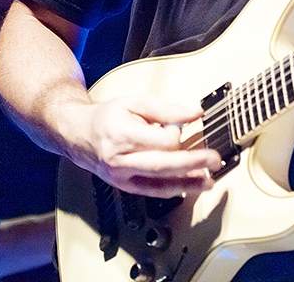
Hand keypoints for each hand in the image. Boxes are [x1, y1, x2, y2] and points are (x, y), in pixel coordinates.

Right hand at [85, 94, 223, 197]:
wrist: (79, 135)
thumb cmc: (106, 117)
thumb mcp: (135, 102)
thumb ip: (166, 108)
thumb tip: (194, 113)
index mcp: (122, 135)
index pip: (160, 141)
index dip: (176, 133)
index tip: (180, 125)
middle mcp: (120, 160)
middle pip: (163, 166)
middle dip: (192, 164)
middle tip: (214, 160)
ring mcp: (122, 177)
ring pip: (159, 185)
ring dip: (187, 184)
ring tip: (208, 181)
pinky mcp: (125, 187)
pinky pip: (153, 192)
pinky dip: (174, 190)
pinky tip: (190, 186)